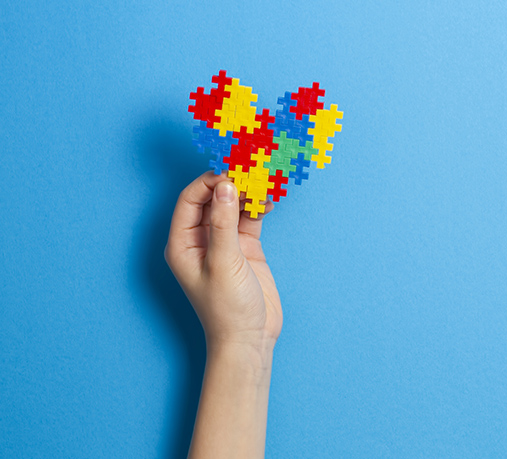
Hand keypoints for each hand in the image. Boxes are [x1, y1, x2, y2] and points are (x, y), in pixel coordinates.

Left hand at [164, 171, 282, 355]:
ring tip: (263, 182)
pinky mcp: (245, 248)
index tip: (230, 173)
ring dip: (246, 192)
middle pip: (211, 199)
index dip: (208, 182)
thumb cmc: (227, 309)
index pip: (190, 199)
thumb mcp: (224, 262)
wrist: (250, 338)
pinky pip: (249, 218)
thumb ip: (223, 222)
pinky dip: (258, 206)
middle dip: (229, 183)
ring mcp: (224, 242)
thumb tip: (225, 186)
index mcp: (182, 243)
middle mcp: (200, 239)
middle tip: (250, 170)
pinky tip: (269, 200)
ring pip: (232, 206)